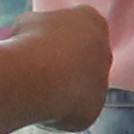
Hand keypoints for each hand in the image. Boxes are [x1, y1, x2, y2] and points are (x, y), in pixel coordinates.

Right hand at [8, 7, 114, 128]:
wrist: (35, 76)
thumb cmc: (30, 42)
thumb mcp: (28, 23)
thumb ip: (40, 29)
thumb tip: (32, 39)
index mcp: (93, 22)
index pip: (82, 29)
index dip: (59, 40)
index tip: (42, 47)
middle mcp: (104, 52)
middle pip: (86, 60)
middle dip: (66, 66)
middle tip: (39, 72)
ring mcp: (102, 82)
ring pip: (81, 87)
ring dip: (63, 89)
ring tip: (37, 90)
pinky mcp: (94, 108)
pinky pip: (75, 110)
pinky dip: (58, 110)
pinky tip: (42, 106)